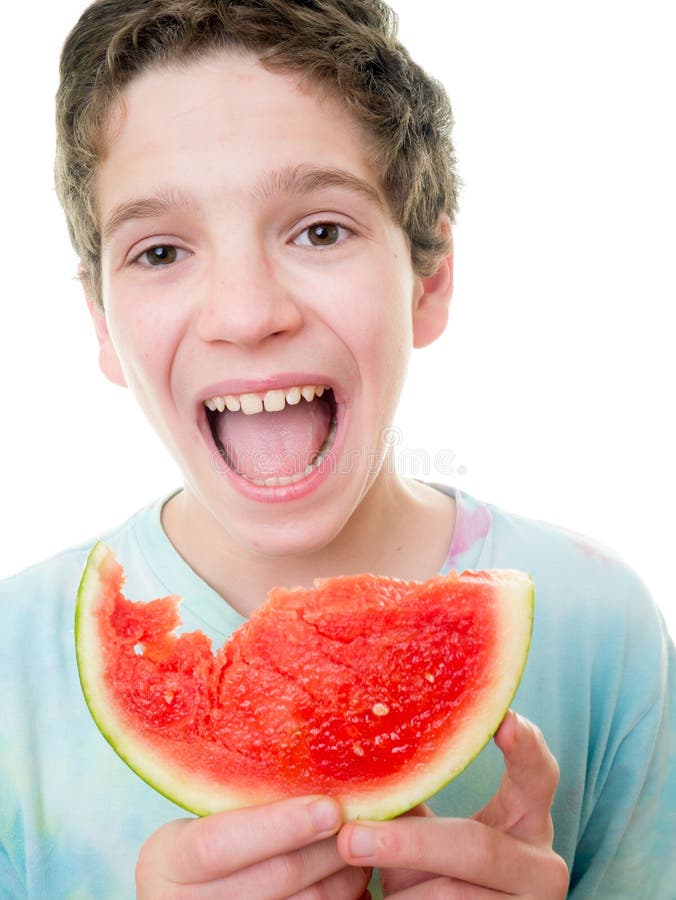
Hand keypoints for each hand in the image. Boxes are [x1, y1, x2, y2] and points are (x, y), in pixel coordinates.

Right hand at [136, 794, 370, 898]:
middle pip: (272, 878)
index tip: (329, 806)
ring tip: (362, 845)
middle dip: (325, 848)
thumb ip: (238, 800)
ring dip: (342, 877)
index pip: (219, 844)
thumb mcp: (202, 818)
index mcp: (165, 860)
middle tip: (363, 819)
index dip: (278, 826)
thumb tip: (313, 759)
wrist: (182, 896)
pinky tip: (353, 879)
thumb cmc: (204, 844)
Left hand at [337, 711, 568, 896]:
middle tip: (351, 837)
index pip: (540, 775)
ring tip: (354, 872)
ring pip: (452, 897)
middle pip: (477, 847)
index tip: (503, 718)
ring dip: (398, 889)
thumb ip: (412, 793)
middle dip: (410, 844)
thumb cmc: (433, 871)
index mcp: (529, 821)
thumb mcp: (431, 830)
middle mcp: (542, 867)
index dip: (526, 747)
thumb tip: (355, 752)